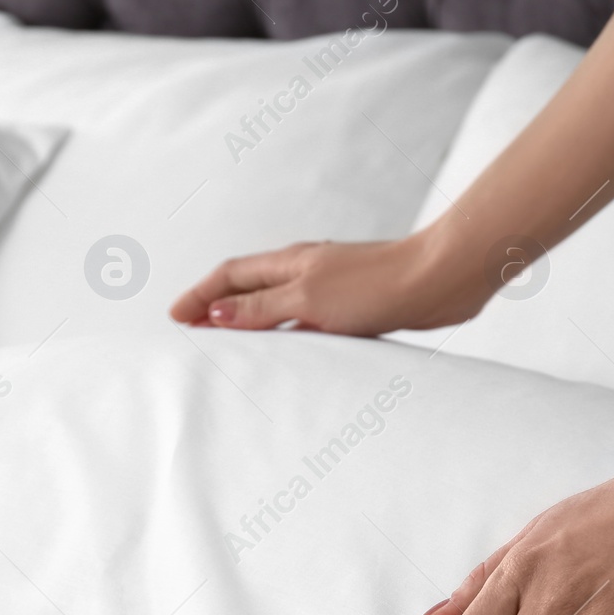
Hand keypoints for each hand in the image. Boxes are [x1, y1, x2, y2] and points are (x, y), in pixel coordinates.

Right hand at [168, 236, 486, 336]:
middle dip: (217, 306)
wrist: (439, 281)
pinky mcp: (355, 306)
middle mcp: (307, 270)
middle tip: (191, 330)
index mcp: (290, 262)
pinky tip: (290, 353)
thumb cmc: (377, 284)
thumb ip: (262, 308)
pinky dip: (286, 334)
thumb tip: (216, 314)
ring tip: (229, 345)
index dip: (200, 295)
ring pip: (277, 304)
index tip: (175, 317)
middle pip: (249, 287)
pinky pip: (306, 321)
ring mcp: (331, 287)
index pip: (230, 275)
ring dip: (250, 321)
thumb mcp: (308, 297)